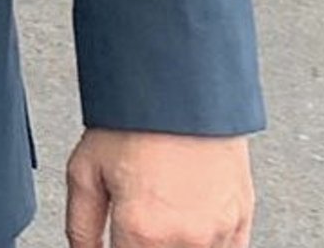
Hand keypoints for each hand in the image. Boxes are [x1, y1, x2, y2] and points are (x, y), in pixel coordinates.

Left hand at [66, 129, 253, 247]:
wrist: (183, 90)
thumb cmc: (134, 123)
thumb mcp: (84, 172)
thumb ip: (81, 227)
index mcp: (143, 231)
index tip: (113, 242)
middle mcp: (187, 238)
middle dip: (141, 245)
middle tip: (132, 228)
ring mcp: (220, 232)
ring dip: (172, 244)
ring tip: (157, 217)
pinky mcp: (242, 220)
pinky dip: (203, 244)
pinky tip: (184, 224)